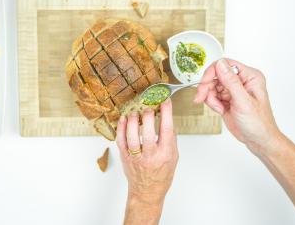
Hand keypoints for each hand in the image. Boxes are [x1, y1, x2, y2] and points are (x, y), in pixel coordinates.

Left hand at [116, 99, 178, 224]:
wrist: (147, 192)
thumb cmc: (162, 175)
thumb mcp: (173, 158)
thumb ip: (171, 139)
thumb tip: (167, 119)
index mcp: (165, 155)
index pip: (167, 131)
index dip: (166, 114)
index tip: (165, 101)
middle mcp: (150, 156)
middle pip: (148, 133)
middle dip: (148, 117)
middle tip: (148, 107)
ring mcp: (136, 158)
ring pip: (132, 137)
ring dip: (133, 122)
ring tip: (135, 112)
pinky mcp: (125, 158)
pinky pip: (120, 141)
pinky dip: (121, 128)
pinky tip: (124, 119)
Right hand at [194, 58, 279, 154]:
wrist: (258, 140)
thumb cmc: (259, 123)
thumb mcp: (244, 102)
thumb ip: (231, 82)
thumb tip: (220, 64)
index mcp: (250, 77)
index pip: (226, 64)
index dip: (212, 72)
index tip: (204, 83)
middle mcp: (241, 81)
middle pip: (216, 75)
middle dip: (207, 86)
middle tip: (201, 97)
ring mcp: (233, 90)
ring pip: (212, 85)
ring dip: (210, 97)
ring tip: (217, 108)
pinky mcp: (227, 99)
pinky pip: (212, 95)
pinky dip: (212, 103)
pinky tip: (220, 110)